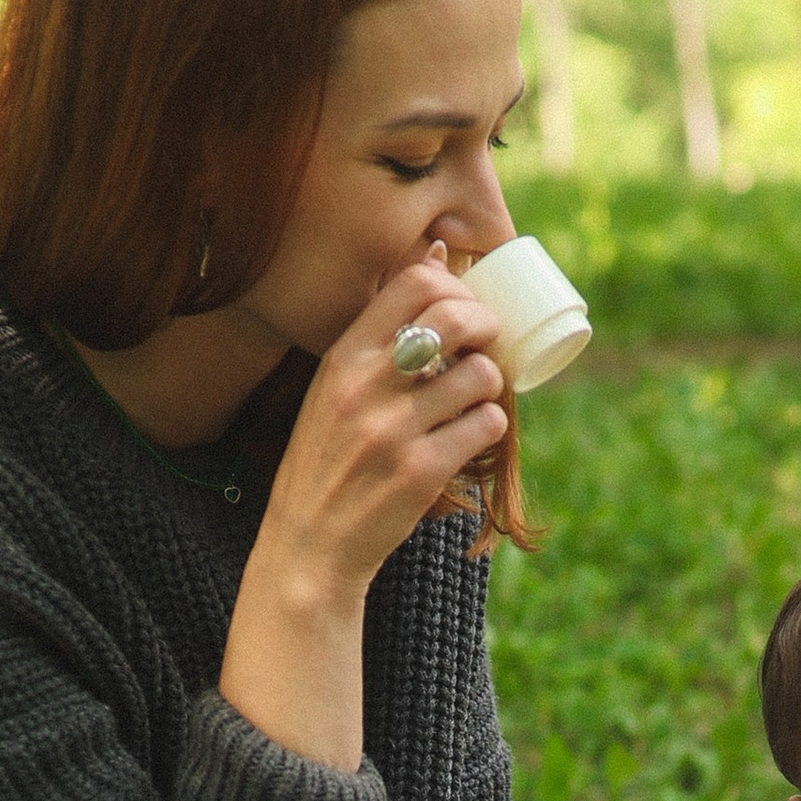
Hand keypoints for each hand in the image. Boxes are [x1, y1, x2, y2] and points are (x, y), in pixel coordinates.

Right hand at [253, 254, 506, 607]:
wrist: (310, 544)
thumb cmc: (328, 459)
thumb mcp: (334, 387)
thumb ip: (379, 333)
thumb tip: (438, 257)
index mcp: (343, 357)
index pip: (414, 284)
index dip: (456, 288)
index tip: (464, 312)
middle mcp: (364, 386)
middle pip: (455, 318)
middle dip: (487, 326)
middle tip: (487, 347)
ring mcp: (393, 430)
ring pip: (480, 374)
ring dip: (491, 384)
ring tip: (473, 400)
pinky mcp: (421, 471)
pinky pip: (486, 426)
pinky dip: (489, 427)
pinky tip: (469, 438)